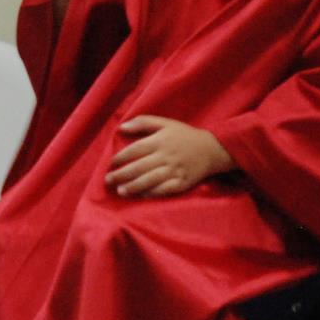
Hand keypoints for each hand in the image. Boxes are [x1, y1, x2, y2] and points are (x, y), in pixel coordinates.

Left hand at [105, 115, 233, 196]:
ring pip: (149, 180)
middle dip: (121, 175)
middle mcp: (166, 156)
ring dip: (132, 187)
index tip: (111, 164)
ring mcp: (174, 171)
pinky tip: (140, 196)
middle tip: (108, 180)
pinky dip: (150, 194)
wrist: (212, 150)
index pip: (135, 150)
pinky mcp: (181, 183)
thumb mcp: (165, 123)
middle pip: (139, 167)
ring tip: (120, 191)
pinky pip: (163, 190)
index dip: (120, 158)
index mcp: (160, 141)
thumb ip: (143, 122)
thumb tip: (121, 127)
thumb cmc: (185, 135)